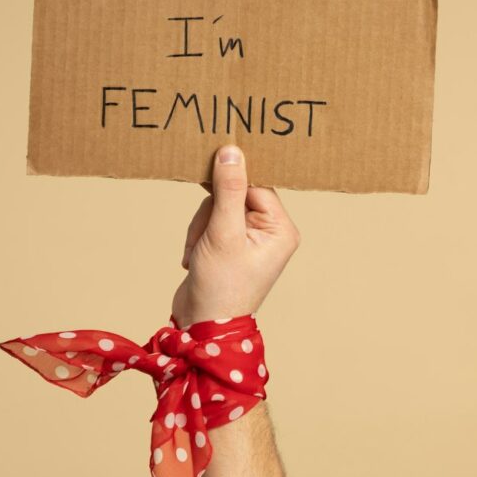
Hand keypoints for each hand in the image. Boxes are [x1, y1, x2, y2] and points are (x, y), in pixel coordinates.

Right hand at [172, 145, 300, 326]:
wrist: (201, 325)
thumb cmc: (220, 286)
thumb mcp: (223, 232)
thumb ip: (228, 190)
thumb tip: (232, 151)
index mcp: (281, 229)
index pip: (256, 185)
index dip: (231, 182)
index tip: (209, 172)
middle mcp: (270, 232)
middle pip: (235, 193)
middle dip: (212, 212)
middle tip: (205, 234)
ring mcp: (249, 239)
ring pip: (218, 206)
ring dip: (201, 226)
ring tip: (198, 251)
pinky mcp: (229, 244)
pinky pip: (210, 221)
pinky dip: (197, 235)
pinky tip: (194, 257)